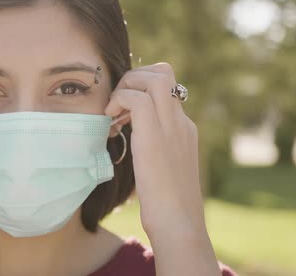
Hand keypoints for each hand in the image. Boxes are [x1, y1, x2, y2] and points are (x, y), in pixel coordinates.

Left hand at [105, 62, 204, 237]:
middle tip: (117, 104)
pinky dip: (118, 102)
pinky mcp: (154, 136)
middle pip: (164, 72)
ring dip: (126, 86)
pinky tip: (111, 123)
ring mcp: (171, 126)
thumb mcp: (165, 168)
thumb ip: (157, 150)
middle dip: (134, 78)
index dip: (142, 87)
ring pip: (154, 77)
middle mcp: (181, 122)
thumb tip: (140, 147)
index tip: (124, 108)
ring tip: (113, 111)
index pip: (167, 86)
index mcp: (184, 128)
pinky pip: (136, 98)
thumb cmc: (167, 204)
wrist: (178, 223)